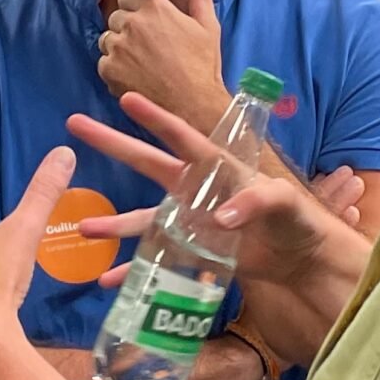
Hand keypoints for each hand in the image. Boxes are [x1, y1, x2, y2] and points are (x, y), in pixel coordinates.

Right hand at [67, 93, 371, 312]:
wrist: (304, 259)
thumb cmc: (300, 221)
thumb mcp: (287, 203)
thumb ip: (258, 200)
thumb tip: (219, 217)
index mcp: (219, 169)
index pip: (183, 138)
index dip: (155, 118)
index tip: (128, 99)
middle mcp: (196, 190)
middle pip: (148, 163)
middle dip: (113, 144)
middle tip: (75, 124)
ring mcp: (190, 221)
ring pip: (143, 218)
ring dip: (114, 223)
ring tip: (83, 227)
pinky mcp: (193, 251)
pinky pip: (157, 260)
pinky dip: (134, 271)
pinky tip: (110, 280)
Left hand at [97, 0, 226, 132]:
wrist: (193, 106)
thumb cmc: (203, 66)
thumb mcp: (207, 25)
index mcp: (155, 7)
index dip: (138, 10)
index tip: (150, 25)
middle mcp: (132, 22)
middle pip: (116, 17)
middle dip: (128, 29)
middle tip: (149, 48)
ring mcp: (118, 46)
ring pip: (108, 40)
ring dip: (119, 49)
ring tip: (143, 64)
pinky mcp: (109, 69)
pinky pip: (104, 63)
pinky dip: (115, 71)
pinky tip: (136, 78)